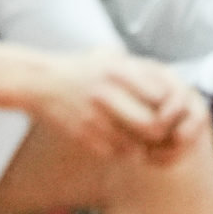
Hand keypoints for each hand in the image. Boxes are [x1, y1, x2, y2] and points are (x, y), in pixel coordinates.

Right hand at [0, 47, 207, 162]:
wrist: (37, 81)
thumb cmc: (80, 71)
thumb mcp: (109, 59)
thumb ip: (141, 74)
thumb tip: (175, 95)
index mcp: (115, 70)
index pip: (164, 98)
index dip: (170, 109)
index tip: (167, 110)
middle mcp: (105, 93)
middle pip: (153, 127)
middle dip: (159, 134)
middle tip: (156, 131)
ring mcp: (93, 117)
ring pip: (136, 146)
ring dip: (139, 145)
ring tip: (130, 133)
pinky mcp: (83, 136)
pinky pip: (115, 154)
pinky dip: (119, 151)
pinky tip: (111, 137)